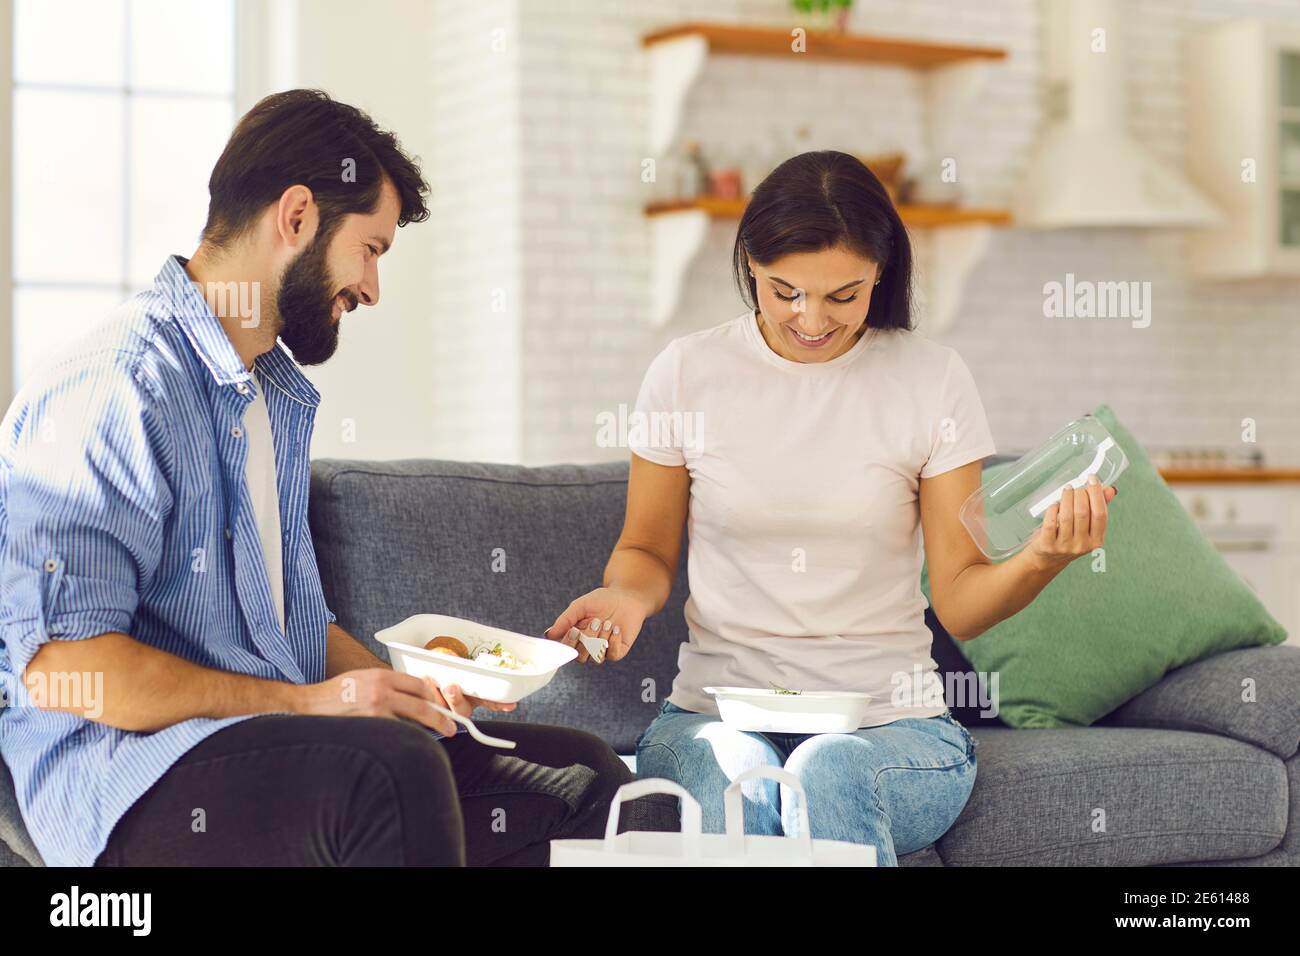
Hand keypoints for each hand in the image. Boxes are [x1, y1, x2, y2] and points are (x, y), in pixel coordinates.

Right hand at [298, 668, 514, 735]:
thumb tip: (409, 696)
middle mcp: (381, 690)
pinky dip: (404, 739)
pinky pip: (395, 734)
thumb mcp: (361, 679)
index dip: (433, 695)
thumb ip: (385, 685)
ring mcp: (375, 709)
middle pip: (422, 702)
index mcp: (380, 675)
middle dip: (440, 716)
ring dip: (424, 730)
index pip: (417, 684)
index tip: (440, 704)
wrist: (306, 707)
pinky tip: (408, 745)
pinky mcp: (369, 726)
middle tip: (451, 726)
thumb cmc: (333, 695)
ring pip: (411, 721)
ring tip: (435, 738)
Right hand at [544, 587, 650, 663]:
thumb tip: (548, 635)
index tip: (574, 629)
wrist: (626, 596)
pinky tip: (616, 629)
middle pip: (581, 656)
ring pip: (596, 657)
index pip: (566, 649)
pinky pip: (612, 655)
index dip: (569, 643)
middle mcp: (588, 647)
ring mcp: (603, 650)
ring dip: (601, 639)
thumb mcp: (580, 606)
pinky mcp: (617, 651)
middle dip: (588, 638)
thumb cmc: (601, 600)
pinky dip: (613, 642)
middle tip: (596, 621)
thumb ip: (565, 620)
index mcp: (576, 637)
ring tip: (607, 622)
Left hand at [1024, 474, 1117, 570]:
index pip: (1100, 514)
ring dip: (1066, 498)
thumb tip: (1110, 490)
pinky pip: (1051, 521)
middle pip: (1083, 512)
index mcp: (1096, 540)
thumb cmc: (1068, 539)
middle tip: (1075, 488)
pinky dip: (1053, 509)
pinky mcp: (1048, 545)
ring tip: (1066, 491)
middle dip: (1079, 494)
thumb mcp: (1087, 527)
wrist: (1047, 560)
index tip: (1092, 479)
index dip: (1096, 493)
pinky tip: (1055, 505)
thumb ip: (1098, 508)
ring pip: (1067, 515)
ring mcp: (1065, 546)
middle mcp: (1082, 545)